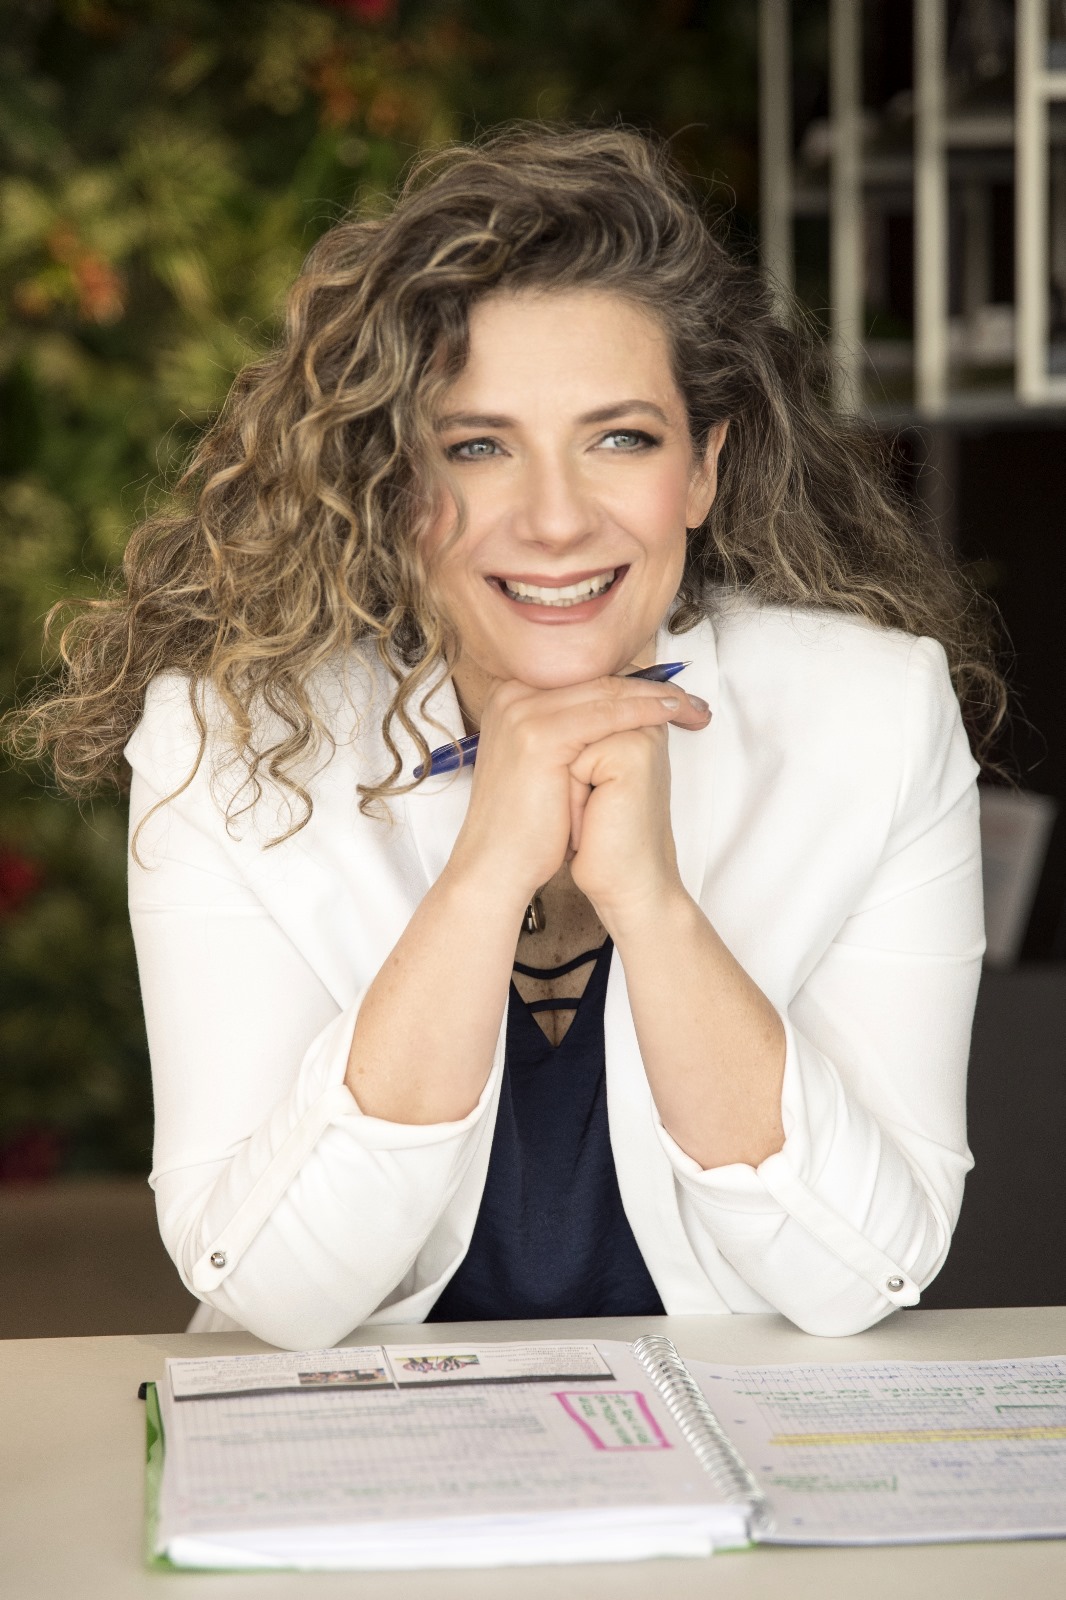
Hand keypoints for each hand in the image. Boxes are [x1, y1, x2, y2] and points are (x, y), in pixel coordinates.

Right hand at [445, 675, 709, 915]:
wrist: (498, 864)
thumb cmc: (527, 824)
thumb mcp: (546, 765)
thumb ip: (569, 732)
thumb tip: (615, 714)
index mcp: (511, 698)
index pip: (583, 677)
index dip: (630, 683)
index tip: (672, 697)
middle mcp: (511, 696)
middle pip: (595, 679)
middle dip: (650, 687)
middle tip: (691, 701)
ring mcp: (522, 712)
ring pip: (604, 692)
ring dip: (655, 696)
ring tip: (691, 706)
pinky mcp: (539, 734)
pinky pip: (606, 714)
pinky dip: (644, 711)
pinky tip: (671, 713)